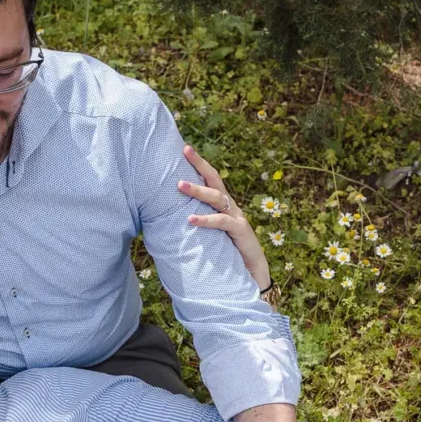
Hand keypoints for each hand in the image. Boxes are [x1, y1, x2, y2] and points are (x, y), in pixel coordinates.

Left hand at [178, 145, 272, 293]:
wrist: (252, 273)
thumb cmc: (228, 254)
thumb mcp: (210, 235)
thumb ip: (198, 224)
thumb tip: (168, 219)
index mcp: (223, 205)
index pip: (210, 179)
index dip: (199, 163)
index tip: (184, 148)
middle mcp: (230, 207)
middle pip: (215, 179)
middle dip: (200, 164)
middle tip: (185, 150)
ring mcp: (237, 217)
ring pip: (216, 197)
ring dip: (198, 190)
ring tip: (179, 185)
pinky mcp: (240, 231)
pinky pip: (222, 222)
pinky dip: (206, 220)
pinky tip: (191, 219)